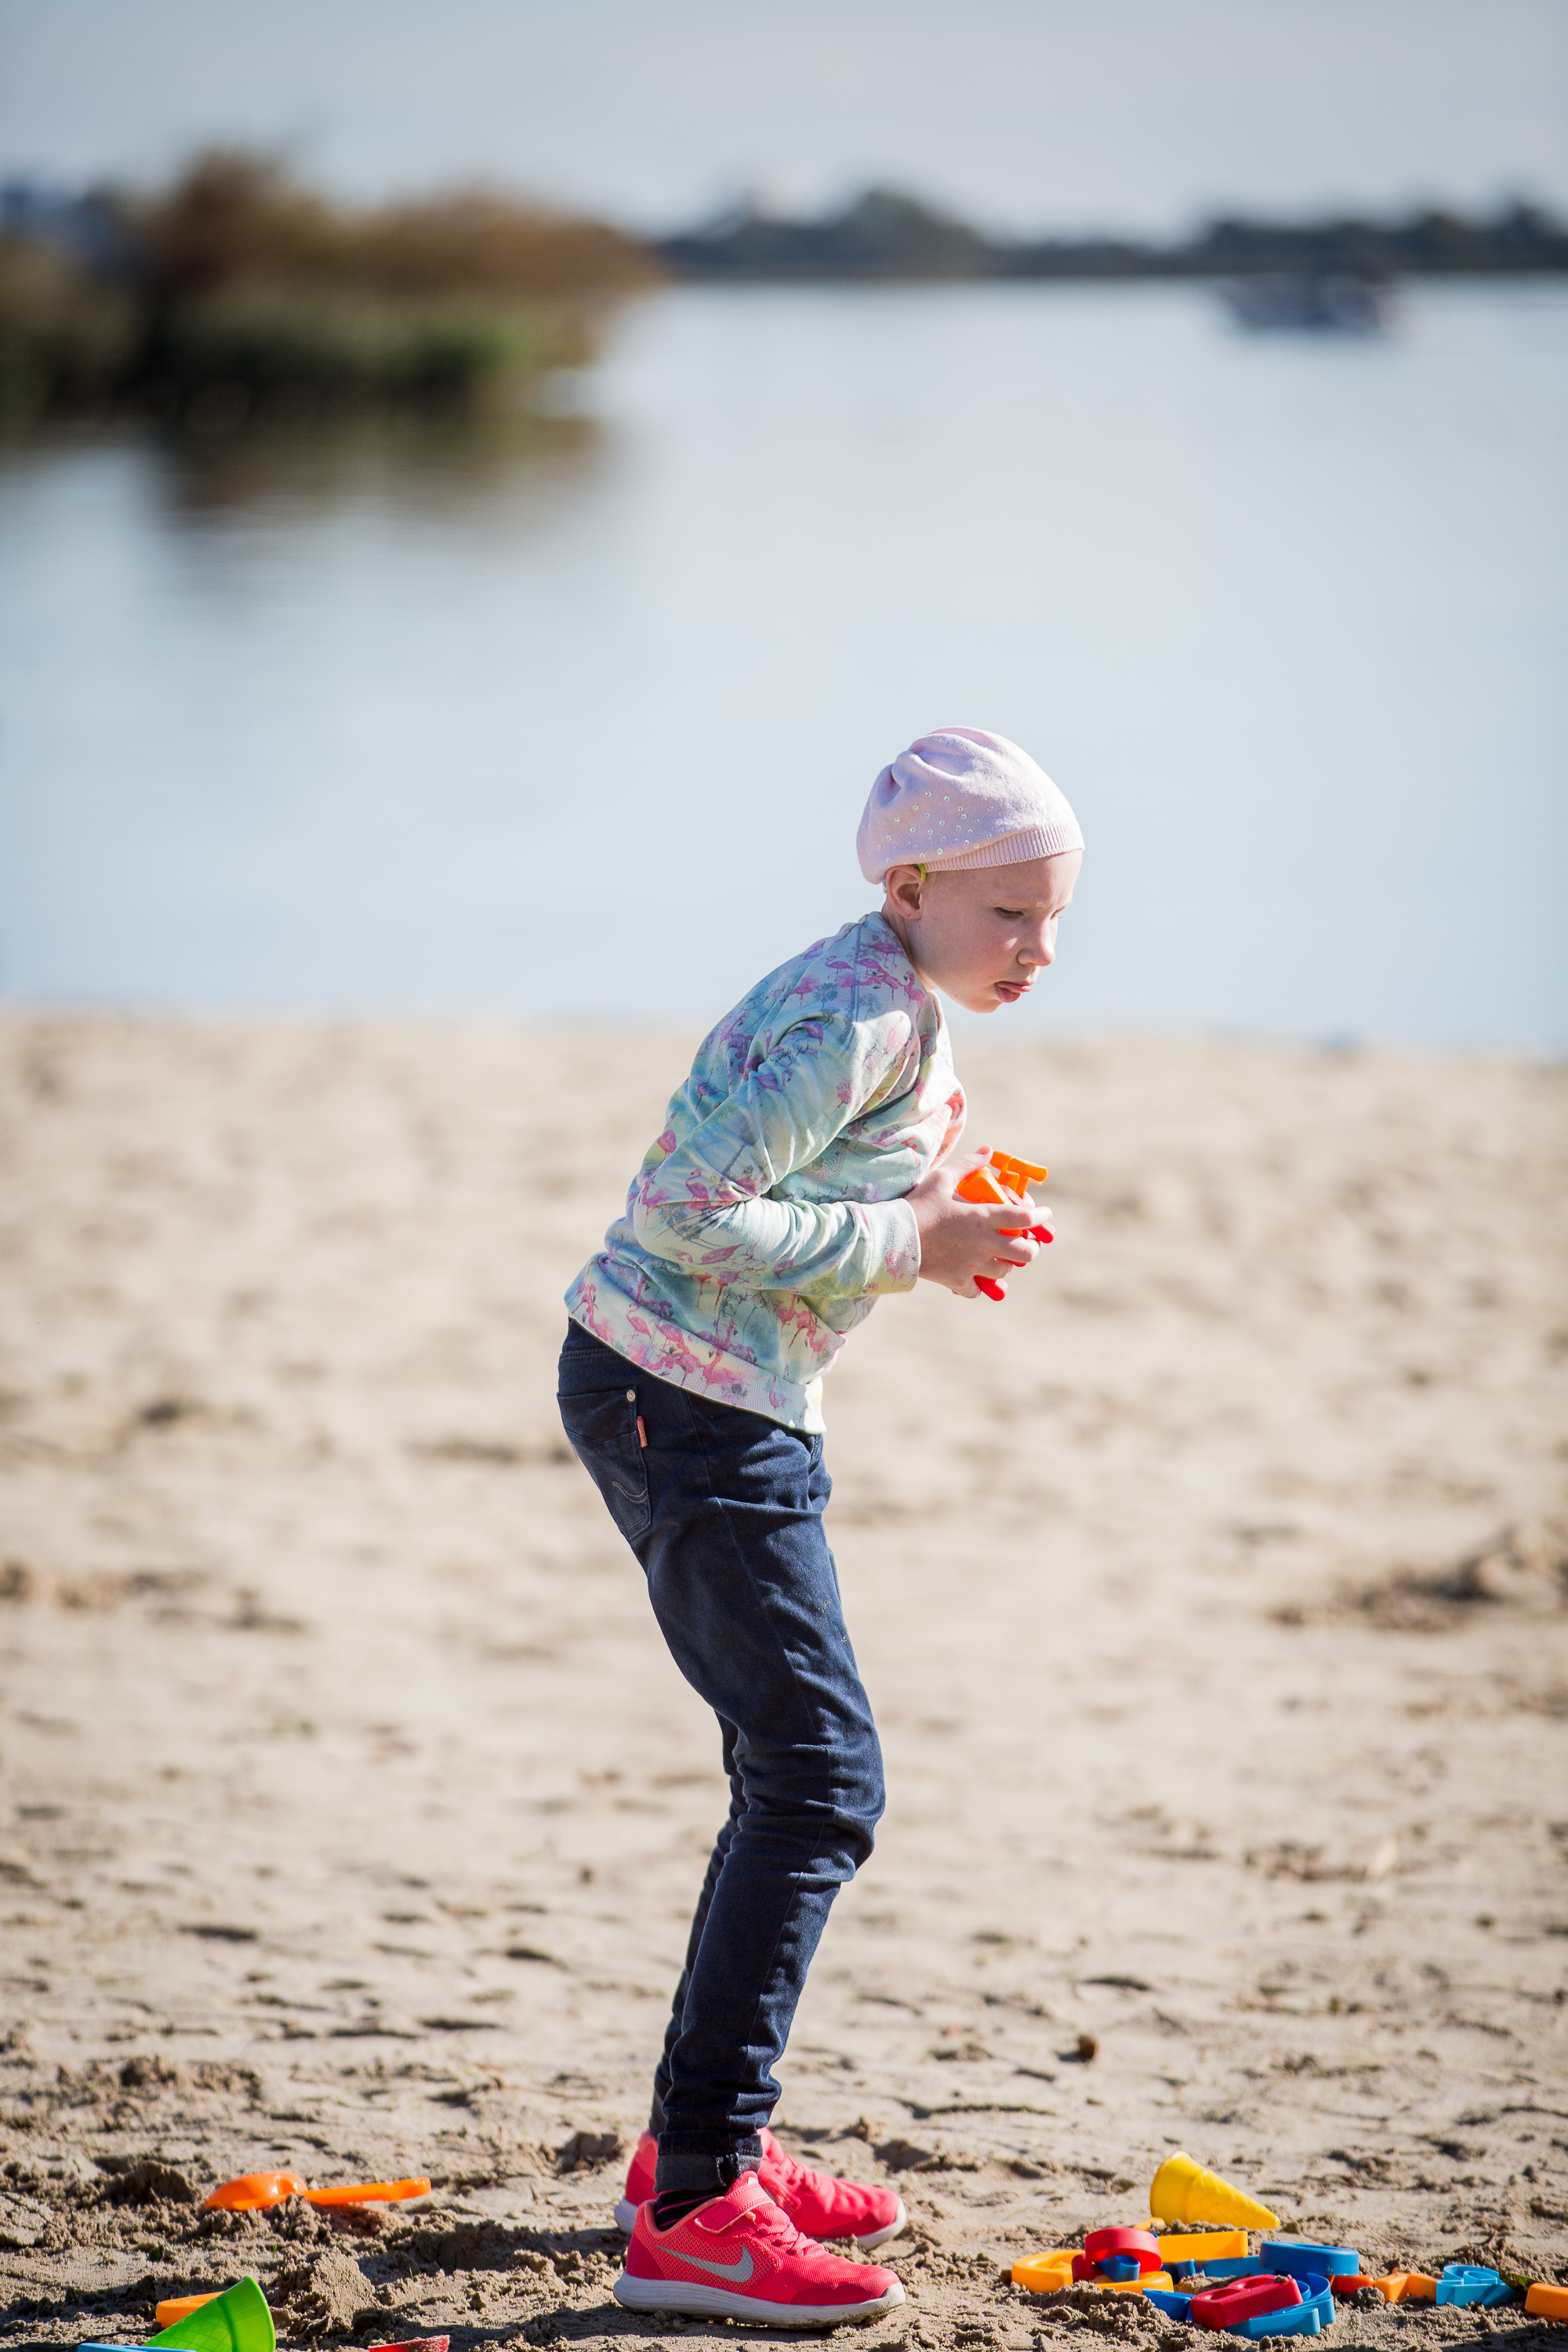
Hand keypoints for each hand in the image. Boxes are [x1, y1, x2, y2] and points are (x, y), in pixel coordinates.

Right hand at [908, 1143, 1047, 1300]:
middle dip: (1030, 1248)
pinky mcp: (957, 1281)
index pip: (1024, 1217)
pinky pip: (977, 1290)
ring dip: (1005, 1264)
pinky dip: (978, 1284)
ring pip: (1003, 1271)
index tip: (1044, 1213)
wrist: (893, 1237)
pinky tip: (974, 1277)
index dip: (1039, 1215)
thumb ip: (969, 1164)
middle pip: (1024, 1253)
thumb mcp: (942, 1178)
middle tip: (1024, 1242)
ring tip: (999, 1257)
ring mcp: (972, 1264)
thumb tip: (988, 1150)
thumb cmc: (918, 1205)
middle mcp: (983, 1243)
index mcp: (983, 1216)